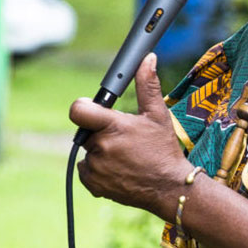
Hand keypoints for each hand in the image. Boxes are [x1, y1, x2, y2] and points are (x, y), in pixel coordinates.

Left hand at [69, 53, 190, 216]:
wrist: (169, 187)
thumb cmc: (164, 149)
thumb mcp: (158, 115)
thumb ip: (148, 85)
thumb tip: (148, 59)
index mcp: (113, 127)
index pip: (78, 110)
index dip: (84, 107)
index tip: (93, 109)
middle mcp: (100, 148)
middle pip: (88, 131)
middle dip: (102, 131)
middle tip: (124, 138)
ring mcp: (95, 168)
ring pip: (88, 150)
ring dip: (101, 150)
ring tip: (125, 156)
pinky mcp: (93, 184)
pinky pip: (87, 169)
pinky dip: (98, 168)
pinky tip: (119, 168)